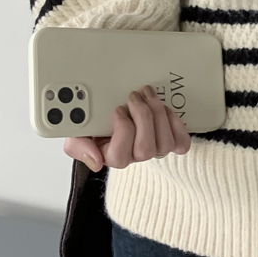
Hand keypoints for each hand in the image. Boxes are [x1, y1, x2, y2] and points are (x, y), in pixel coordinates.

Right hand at [64, 85, 191, 171]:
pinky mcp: (170, 141)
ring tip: (148, 95)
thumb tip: (95, 161)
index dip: (122, 131)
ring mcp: (153, 148)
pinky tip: (166, 110)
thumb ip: (77, 146)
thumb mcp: (76, 132)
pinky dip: (177, 125)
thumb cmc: (95, 122)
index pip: (120, 157)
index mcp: (110, 155)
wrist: (110, 109)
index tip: (117, 109)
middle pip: (145, 149)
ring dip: (158, 114)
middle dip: (142, 118)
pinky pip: (181, 143)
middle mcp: (134, 155)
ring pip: (164, 144)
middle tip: (134, 96)